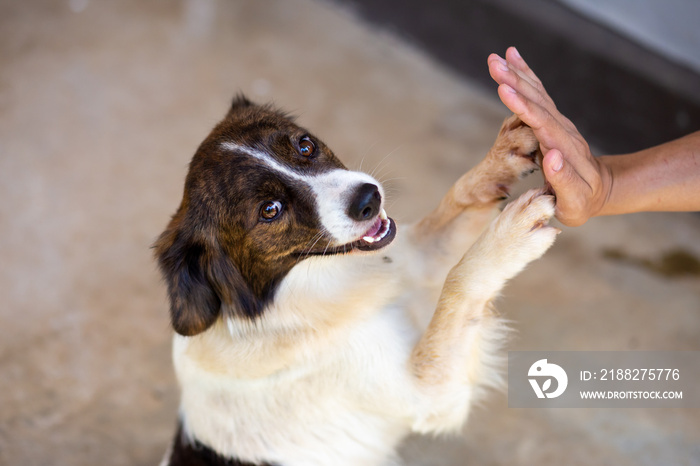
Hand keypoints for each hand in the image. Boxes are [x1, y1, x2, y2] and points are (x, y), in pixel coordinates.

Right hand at [487, 47, 611, 225]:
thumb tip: (551, 155)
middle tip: (494, 63)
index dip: (523, 107)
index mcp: (563, 150)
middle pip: (537, 101)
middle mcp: (562, 131)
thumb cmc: (583, 202)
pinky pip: (538, 96)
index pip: (541, 123)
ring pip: (537, 94)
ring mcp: (559, 123)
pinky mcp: (553, 121)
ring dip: (517, 74)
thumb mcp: (574, 201)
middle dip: (515, 81)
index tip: (504, 90)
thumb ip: (563, 180)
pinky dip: (526, 77)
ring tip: (498, 58)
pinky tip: (515, 62)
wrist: (601, 191)